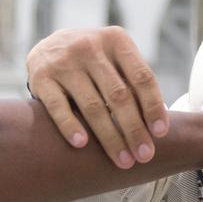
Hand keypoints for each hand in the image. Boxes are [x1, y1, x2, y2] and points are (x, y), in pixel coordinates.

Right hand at [26, 26, 167, 168]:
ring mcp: (64, 62)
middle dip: (134, 129)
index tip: (161, 133)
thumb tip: (158, 124)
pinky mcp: (41, 78)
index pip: (142, 77)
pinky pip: (58, 107)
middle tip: (145, 155)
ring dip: (110, 137)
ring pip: (92, 105)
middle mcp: (90, 47)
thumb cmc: (96, 61)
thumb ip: (135, 83)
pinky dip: (71, 126)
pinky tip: (82, 145)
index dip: (153, 106)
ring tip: (122, 160)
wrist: (49, 45)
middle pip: (119, 95)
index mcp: (117, 41)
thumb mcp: (116, 59)